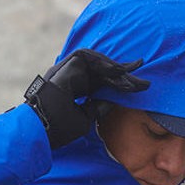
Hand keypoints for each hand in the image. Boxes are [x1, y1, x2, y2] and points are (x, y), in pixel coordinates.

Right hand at [25, 49, 148, 148]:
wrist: (40, 128)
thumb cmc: (58, 128)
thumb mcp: (84, 119)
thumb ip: (98, 107)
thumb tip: (113, 100)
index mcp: (78, 90)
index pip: (103, 84)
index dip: (121, 85)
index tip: (140, 88)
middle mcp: (74, 78)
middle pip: (103, 72)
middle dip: (124, 75)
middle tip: (144, 82)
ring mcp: (68, 70)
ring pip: (97, 62)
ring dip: (114, 67)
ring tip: (130, 75)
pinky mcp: (64, 66)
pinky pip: (85, 56)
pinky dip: (101, 61)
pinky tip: (115, 70)